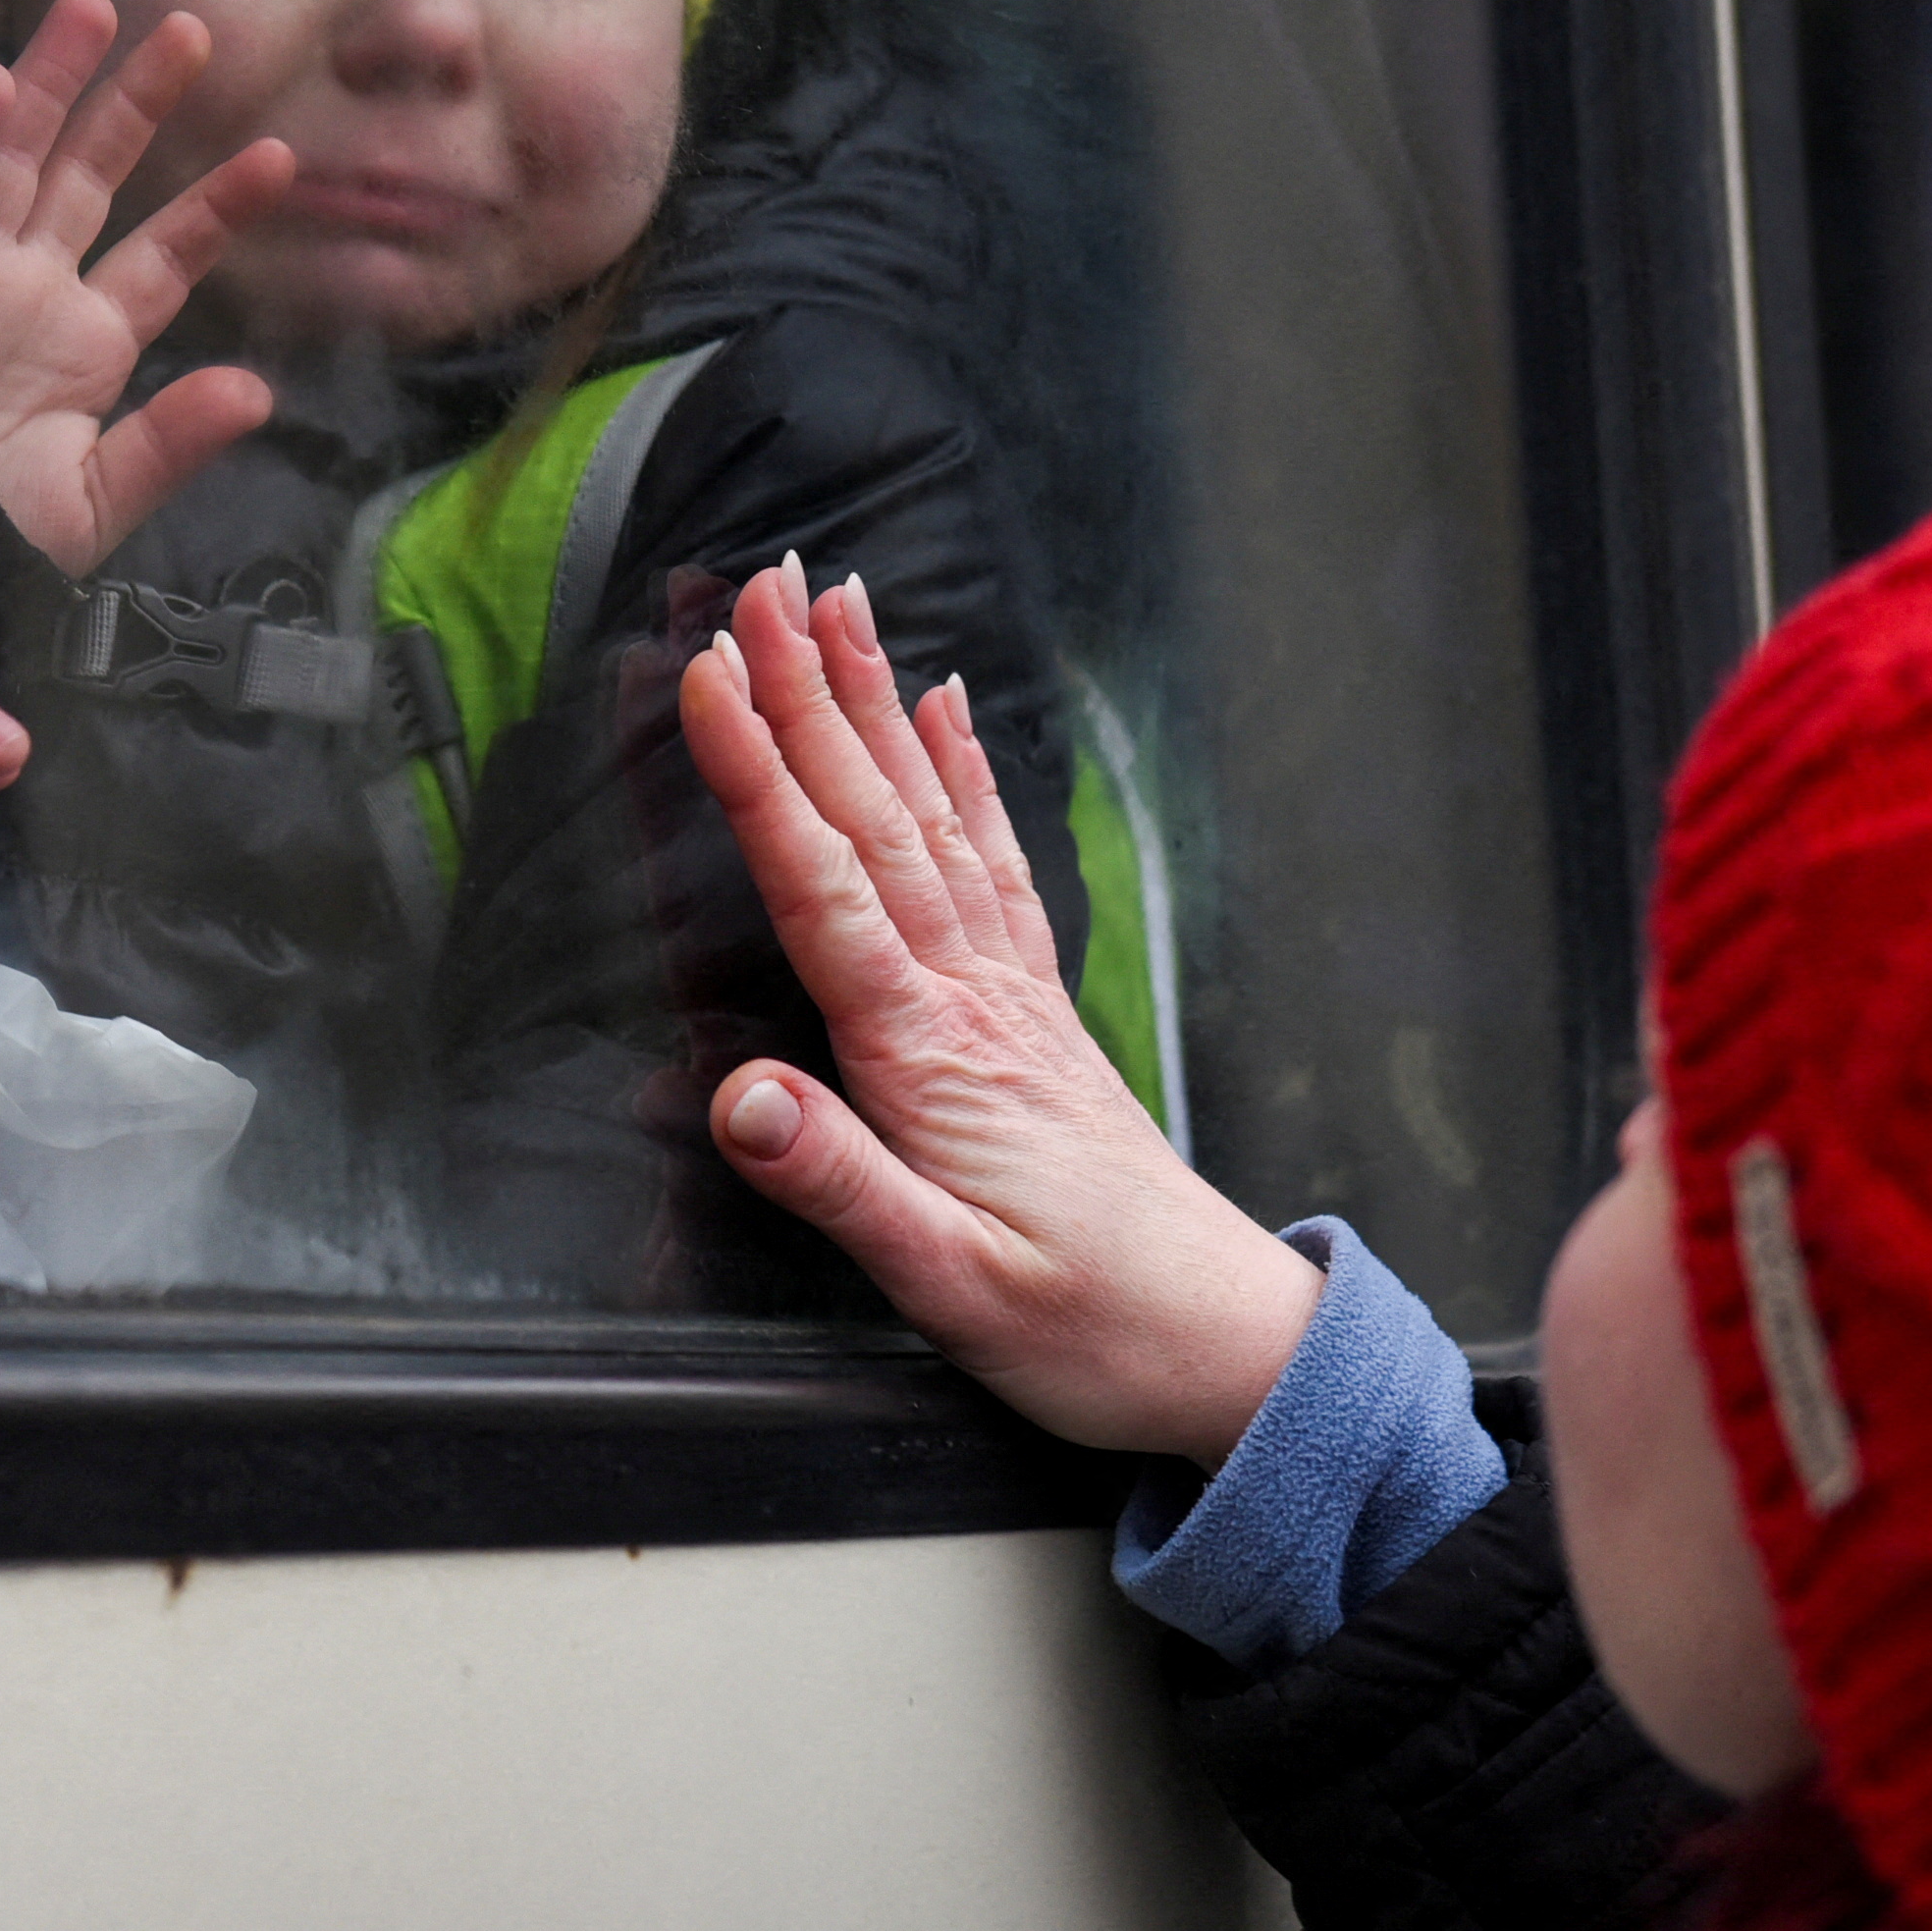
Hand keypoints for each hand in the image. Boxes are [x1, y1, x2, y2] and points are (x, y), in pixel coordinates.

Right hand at [0, 0, 295, 573]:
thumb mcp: (93, 503)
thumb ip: (170, 443)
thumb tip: (257, 391)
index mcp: (82, 343)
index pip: (161, 257)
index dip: (215, 206)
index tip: (279, 159)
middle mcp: (24, 290)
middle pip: (88, 175)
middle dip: (134, 102)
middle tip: (191, 29)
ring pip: (9, 158)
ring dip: (47, 82)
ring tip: (92, 6)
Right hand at [679, 560, 1321, 1463]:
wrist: (1222, 1347)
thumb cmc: (1086, 1328)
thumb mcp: (946, 1286)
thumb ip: (841, 1183)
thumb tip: (741, 1099)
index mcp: (930, 1056)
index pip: (823, 885)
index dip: (759, 773)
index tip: (709, 672)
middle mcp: (971, 998)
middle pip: (874, 816)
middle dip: (810, 693)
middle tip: (763, 583)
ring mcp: (1009, 994)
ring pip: (930, 814)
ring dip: (876, 703)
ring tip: (838, 604)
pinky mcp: (1033, 1010)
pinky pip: (990, 859)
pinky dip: (962, 770)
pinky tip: (942, 707)